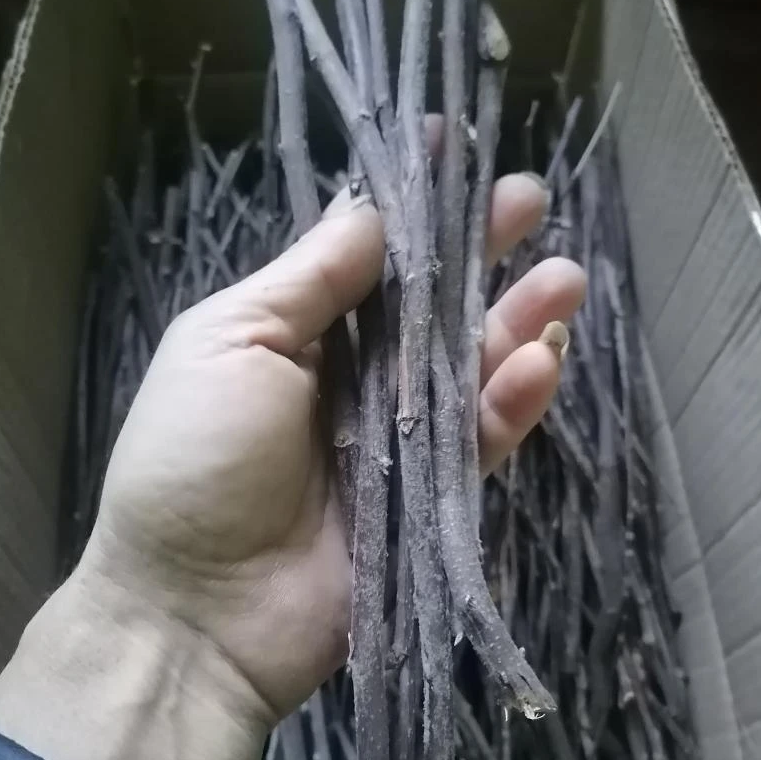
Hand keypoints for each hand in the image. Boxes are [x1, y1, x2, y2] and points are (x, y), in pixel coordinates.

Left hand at [85, 169, 584, 723]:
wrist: (196, 610)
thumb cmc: (195, 459)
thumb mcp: (230, 344)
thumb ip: (306, 281)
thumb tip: (370, 213)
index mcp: (292, 332)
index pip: (363, 255)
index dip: (407, 206)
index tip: (454, 149)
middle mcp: (349, 377)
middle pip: (428, 304)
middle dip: (479, 251)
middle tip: (530, 202)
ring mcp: (394, 438)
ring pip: (467, 366)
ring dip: (516, 319)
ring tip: (564, 277)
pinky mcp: (429, 498)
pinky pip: (481, 439)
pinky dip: (513, 401)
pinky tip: (541, 360)